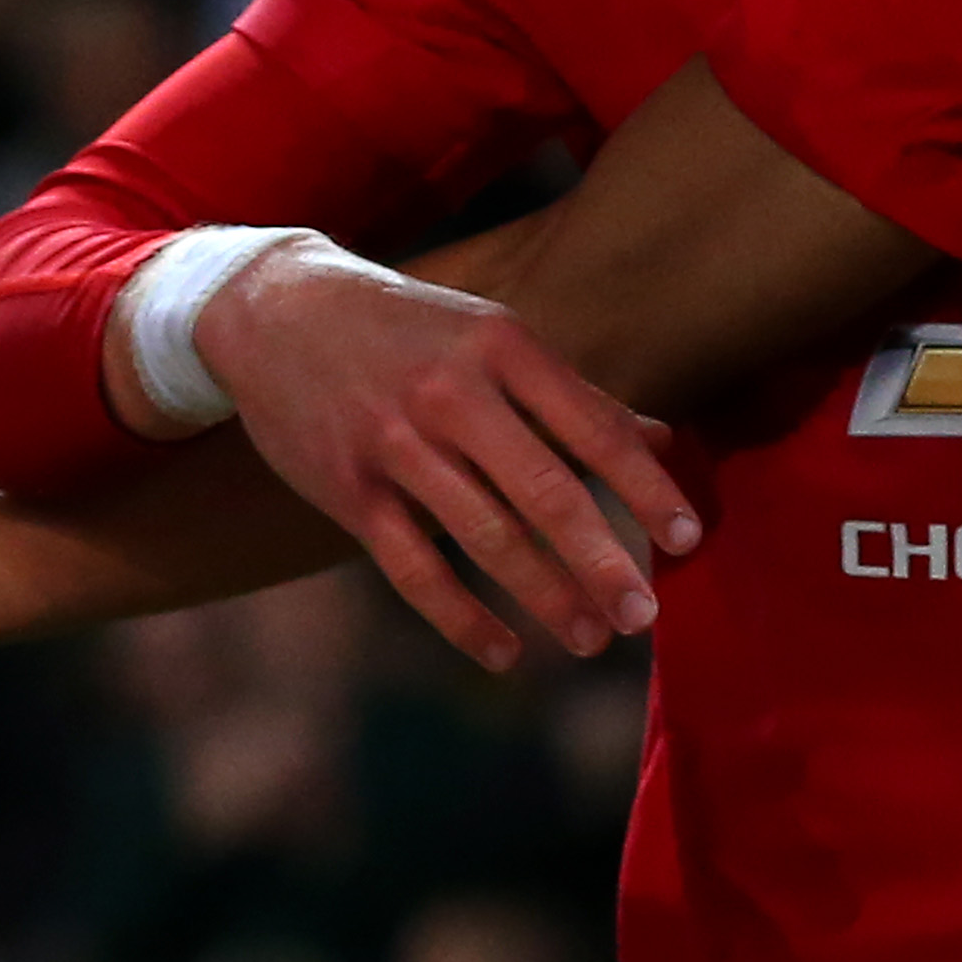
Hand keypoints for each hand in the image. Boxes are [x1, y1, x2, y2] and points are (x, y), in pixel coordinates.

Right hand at [188, 234, 695, 670]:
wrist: (273, 308)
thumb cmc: (404, 327)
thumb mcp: (490, 335)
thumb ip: (572, 393)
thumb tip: (661, 439)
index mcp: (501, 346)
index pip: (592, 426)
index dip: (644, 487)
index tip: (688, 539)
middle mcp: (451, 392)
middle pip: (544, 490)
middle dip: (602, 560)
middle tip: (644, 615)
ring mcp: (394, 442)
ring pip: (484, 536)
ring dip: (544, 595)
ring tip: (590, 639)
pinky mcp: (348, 489)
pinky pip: (412, 568)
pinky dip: (461, 618)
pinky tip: (504, 652)